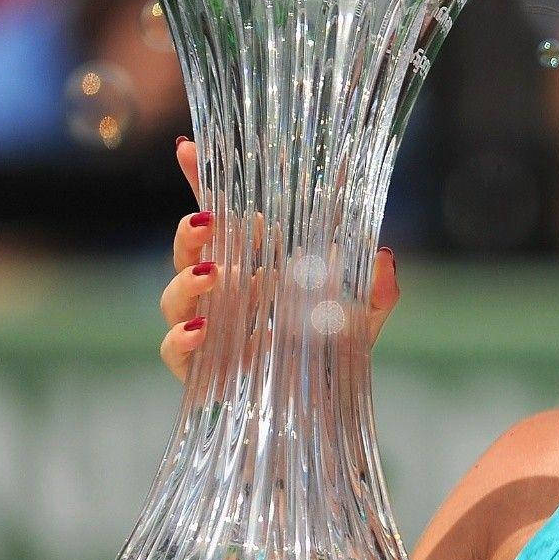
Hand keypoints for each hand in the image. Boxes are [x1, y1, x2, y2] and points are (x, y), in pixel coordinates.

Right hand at [159, 138, 401, 382]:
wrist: (325, 411)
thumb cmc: (335, 353)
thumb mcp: (365, 316)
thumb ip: (378, 288)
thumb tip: (385, 255)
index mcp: (255, 266)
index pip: (224, 218)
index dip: (204, 182)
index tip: (190, 149)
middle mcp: (225, 294)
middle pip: (188, 252)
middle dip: (189, 232)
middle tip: (210, 221)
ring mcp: (208, 331)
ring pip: (173, 298)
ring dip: (186, 280)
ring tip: (213, 273)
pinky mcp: (201, 370)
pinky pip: (175, 351)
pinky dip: (180, 339)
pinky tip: (199, 330)